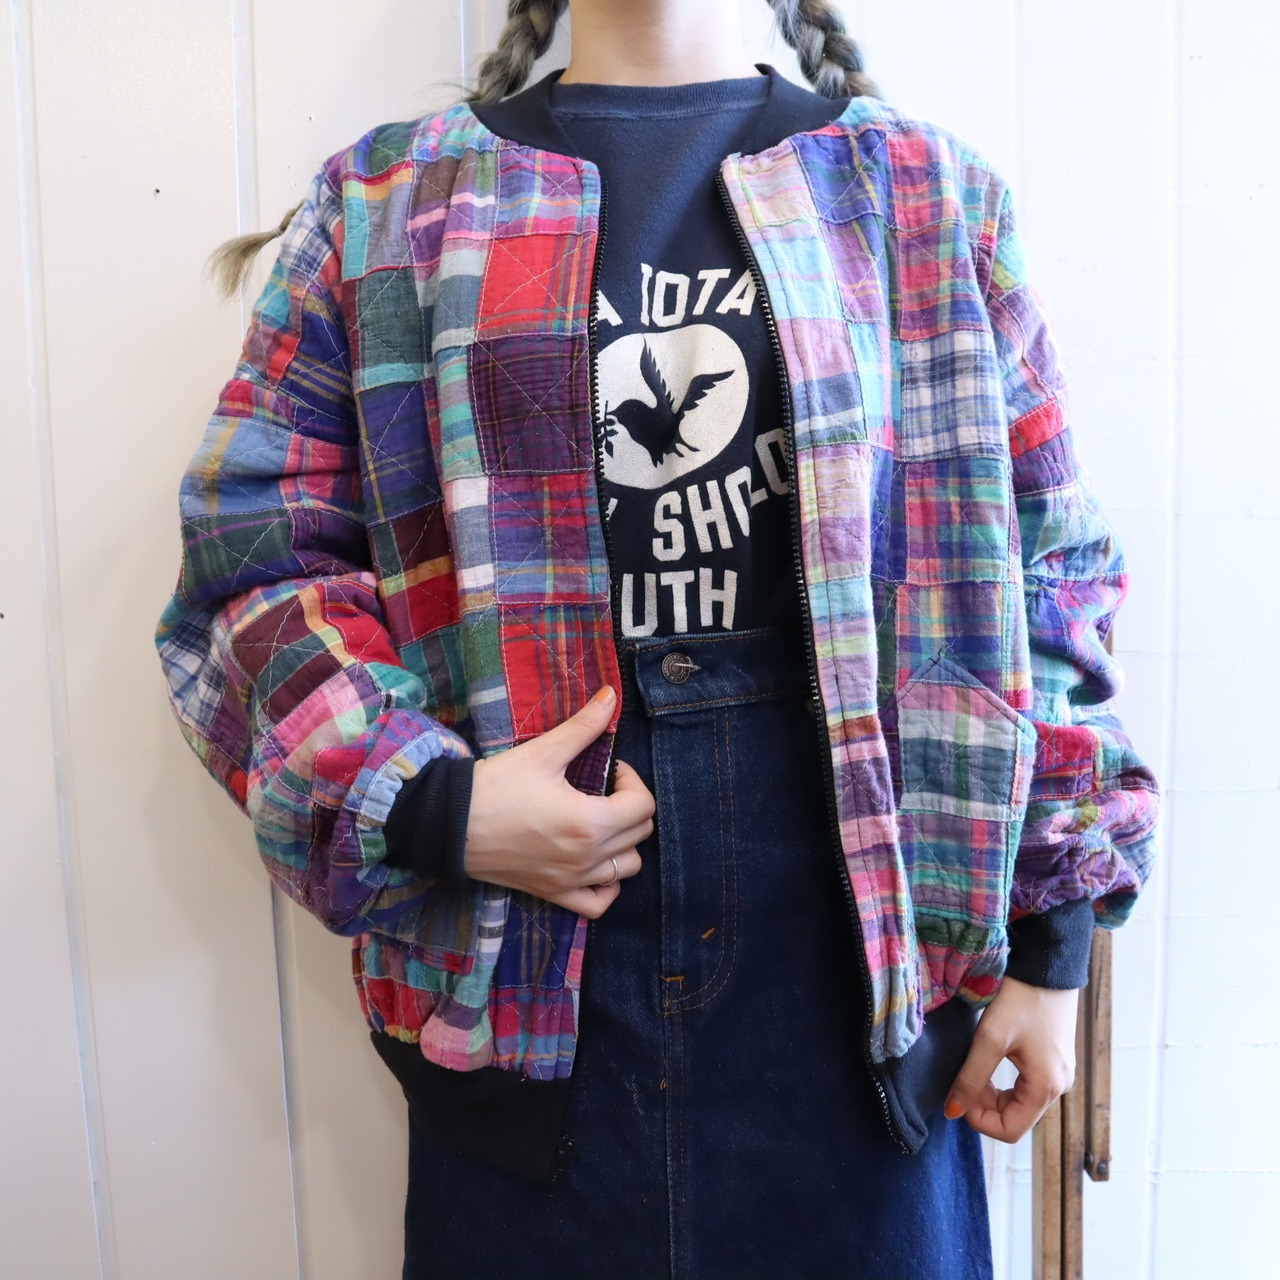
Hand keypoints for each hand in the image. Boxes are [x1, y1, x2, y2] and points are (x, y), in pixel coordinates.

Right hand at [463, 686, 655, 919]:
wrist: (450, 825)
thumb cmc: (495, 786)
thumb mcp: (543, 751)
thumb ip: (584, 726)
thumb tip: (612, 694)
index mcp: (590, 822)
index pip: (643, 805)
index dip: (632, 780)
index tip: (608, 769)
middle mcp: (587, 857)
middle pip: (640, 835)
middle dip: (630, 806)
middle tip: (603, 789)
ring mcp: (571, 880)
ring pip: (627, 869)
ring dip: (624, 843)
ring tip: (601, 821)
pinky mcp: (553, 894)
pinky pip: (598, 904)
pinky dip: (607, 886)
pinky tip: (597, 864)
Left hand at [942, 974, 1078, 1143]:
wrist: (1047, 966)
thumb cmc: (1021, 1001)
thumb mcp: (990, 1039)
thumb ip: (970, 1078)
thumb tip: (953, 1112)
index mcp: (1046, 1088)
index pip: (1010, 1131)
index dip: (979, 1120)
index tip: (959, 1096)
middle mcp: (1059, 1087)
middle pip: (1015, 1117)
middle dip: (984, 1104)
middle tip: (964, 1076)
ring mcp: (1059, 1073)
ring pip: (1019, 1102)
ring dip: (992, 1092)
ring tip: (975, 1065)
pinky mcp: (1055, 1060)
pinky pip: (1027, 1085)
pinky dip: (1004, 1081)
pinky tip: (990, 1060)